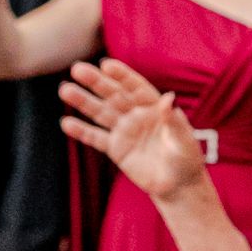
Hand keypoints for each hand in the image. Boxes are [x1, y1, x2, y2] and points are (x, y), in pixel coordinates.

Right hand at [58, 58, 209, 201]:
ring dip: (83, 102)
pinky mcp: (116, 149)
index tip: (106, 64)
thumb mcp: (184, 141)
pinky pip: (96, 138)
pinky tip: (66, 123)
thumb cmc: (186, 160)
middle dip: (97, 82)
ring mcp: (125, 131)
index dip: (122, 76)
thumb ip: (175, 122)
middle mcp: (137, 115)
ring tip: (65, 90)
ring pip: (101, 113)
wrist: (177, 186)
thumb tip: (168, 98)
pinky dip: (82, 132)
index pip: (136, 88)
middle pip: (114, 95)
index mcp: (156, 108)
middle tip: (77, 69)